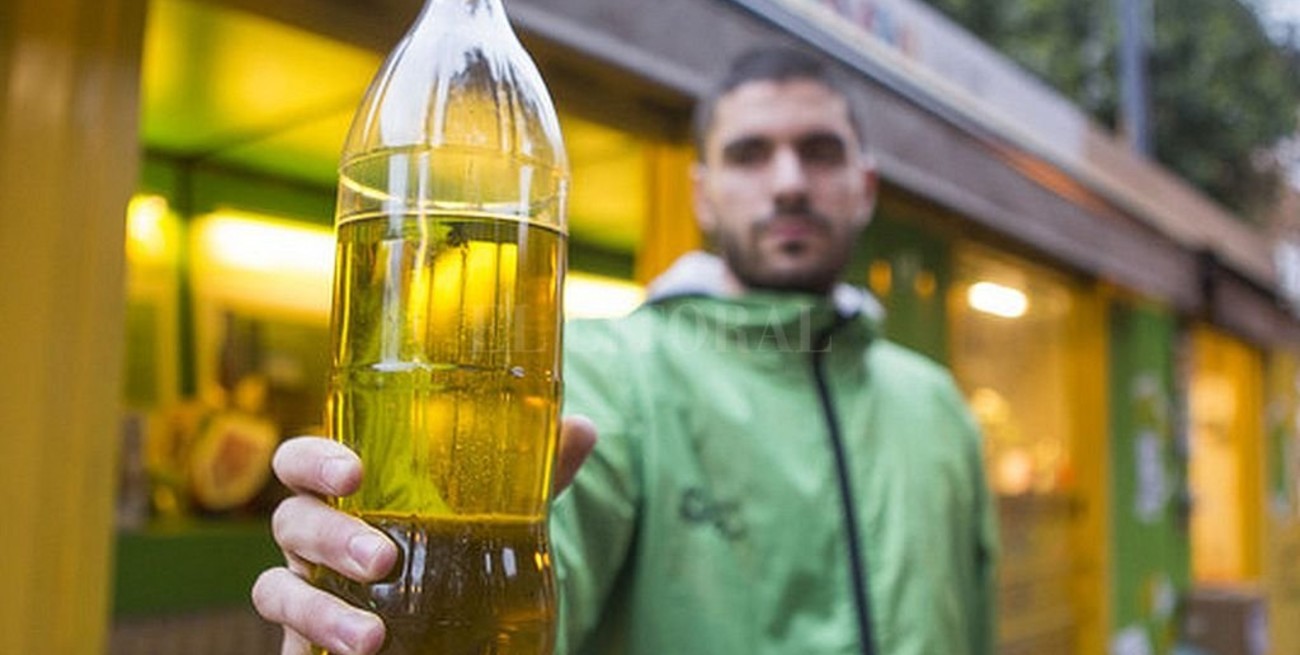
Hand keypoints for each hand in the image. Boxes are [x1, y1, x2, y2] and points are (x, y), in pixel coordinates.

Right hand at [251, 416, 598, 654]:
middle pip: (291, 520)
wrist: (443, 621)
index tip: (355, 472)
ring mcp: (306, 590)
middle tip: (384, 560)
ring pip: (276, 589)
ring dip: (319, 610)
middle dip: (330, 537)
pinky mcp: (305, 641)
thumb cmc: (453, 546)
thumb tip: (583, 428)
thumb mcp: (495, 511)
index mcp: (348, 491)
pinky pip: (288, 643)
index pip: (303, 460)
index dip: (315, 461)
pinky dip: (314, 645)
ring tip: (373, 638)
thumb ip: (531, 473)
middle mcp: (314, 535)